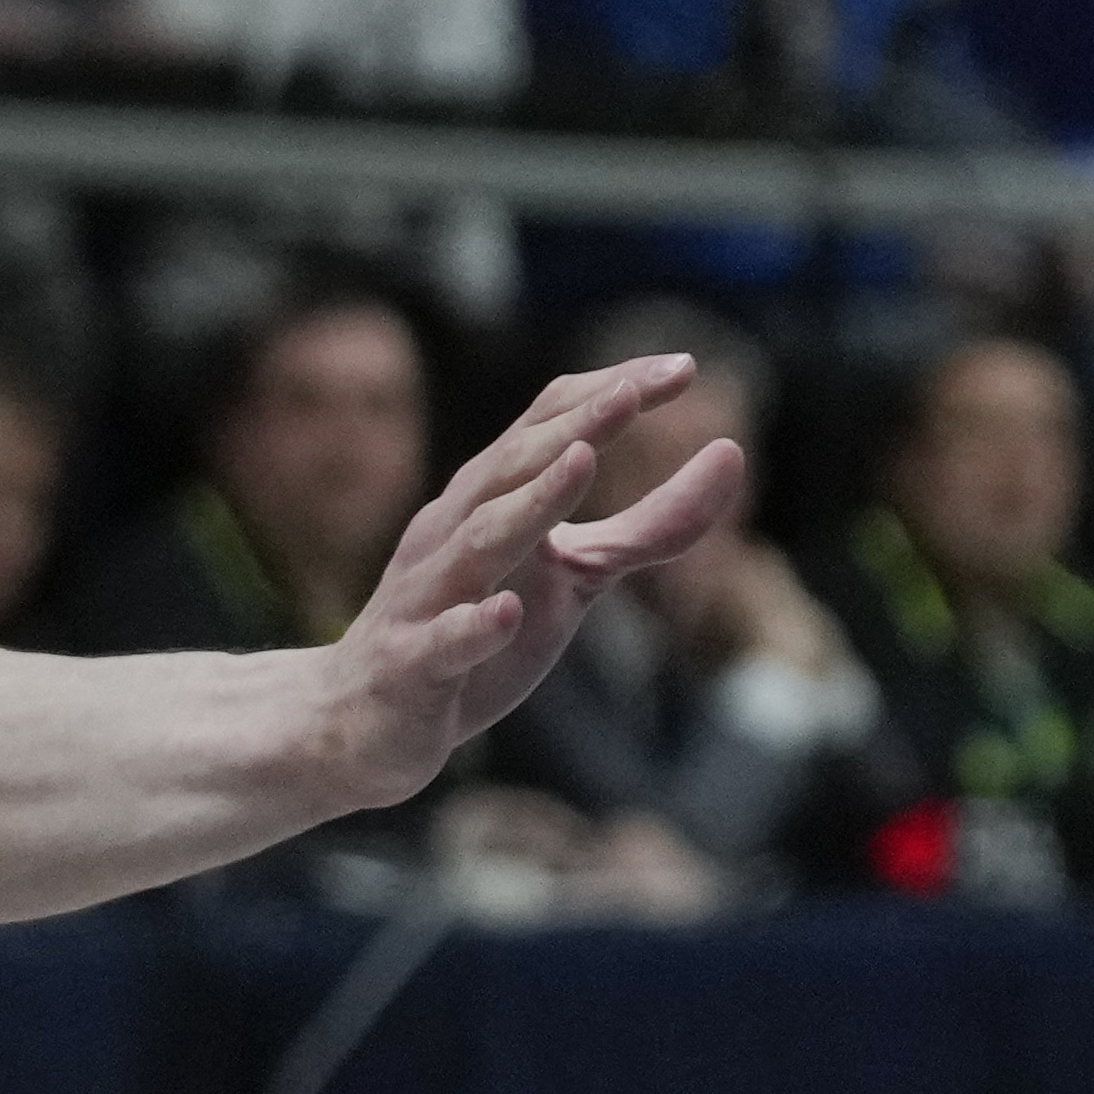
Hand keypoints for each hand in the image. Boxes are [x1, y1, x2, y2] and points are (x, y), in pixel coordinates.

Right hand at [325, 362, 749, 798]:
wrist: (362, 726)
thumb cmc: (476, 635)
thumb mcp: (575, 575)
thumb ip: (649, 526)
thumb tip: (730, 454)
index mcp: (489, 501)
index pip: (549, 426)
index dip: (610, 393)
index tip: (682, 367)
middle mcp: (452, 533)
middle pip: (512, 466)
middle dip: (575, 426)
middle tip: (635, 390)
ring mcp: (426, 598)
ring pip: (476, 540)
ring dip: (530, 502)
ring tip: (584, 460)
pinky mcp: (411, 669)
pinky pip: (441, 643)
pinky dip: (472, 625)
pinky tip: (507, 610)